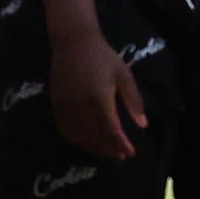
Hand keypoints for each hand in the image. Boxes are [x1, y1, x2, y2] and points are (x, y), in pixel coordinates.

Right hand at [51, 29, 145, 161]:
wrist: (73, 43)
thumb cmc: (104, 57)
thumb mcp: (124, 75)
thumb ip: (134, 101)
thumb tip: (143, 125)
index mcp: (100, 99)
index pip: (111, 131)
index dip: (120, 145)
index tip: (130, 153)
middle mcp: (81, 106)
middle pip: (94, 138)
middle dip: (109, 150)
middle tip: (121, 155)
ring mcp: (66, 107)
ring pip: (78, 137)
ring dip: (93, 148)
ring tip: (107, 150)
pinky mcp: (56, 105)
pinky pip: (65, 129)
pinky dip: (76, 140)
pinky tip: (87, 142)